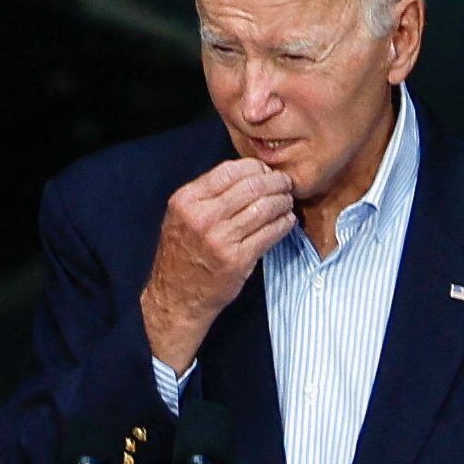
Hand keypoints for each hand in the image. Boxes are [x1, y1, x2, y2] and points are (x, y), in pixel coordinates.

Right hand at [142, 160, 298, 371]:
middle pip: (252, 186)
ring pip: (265, 208)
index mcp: (187, 200)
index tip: (265, 171)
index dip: (255, 167)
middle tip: (285, 184)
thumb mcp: (182, 216)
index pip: (230, 170)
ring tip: (287, 202)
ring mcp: (220, 239)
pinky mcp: (237, 260)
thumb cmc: (182, 253)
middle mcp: (202, 217)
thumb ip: (207, 194)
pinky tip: (287, 221)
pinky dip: (284, 223)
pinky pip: (270, 233)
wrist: (177, 296)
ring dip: (283, 201)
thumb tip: (249, 174)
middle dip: (275, 181)